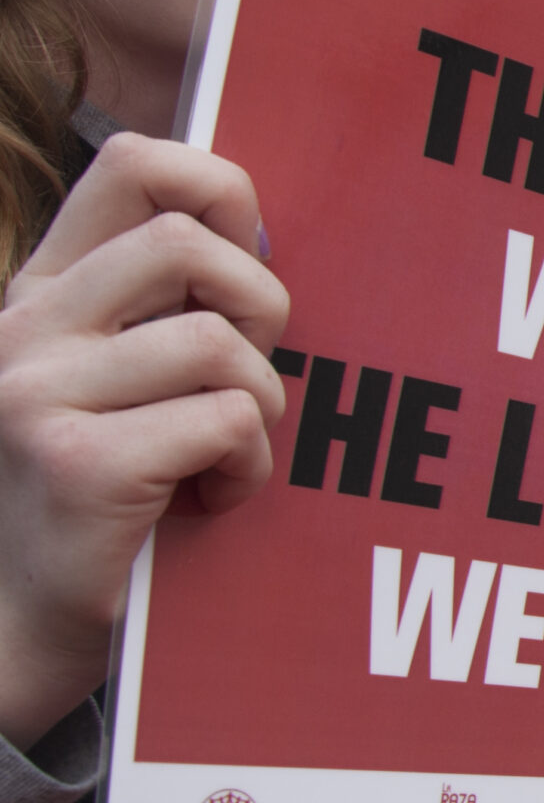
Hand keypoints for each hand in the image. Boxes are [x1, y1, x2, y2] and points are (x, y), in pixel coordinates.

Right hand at [0, 134, 288, 743]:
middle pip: (188, 243)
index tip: (249, 262)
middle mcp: (25, 329)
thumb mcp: (114, 390)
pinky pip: (227, 423)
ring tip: (222, 461)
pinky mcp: (78, 464)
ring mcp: (39, 393)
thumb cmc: (93, 511)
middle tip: (244, 383)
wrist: (7, 637)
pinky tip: (211, 504)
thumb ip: (162, 315)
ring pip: (219, 344)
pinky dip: (249, 470)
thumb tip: (260, 242)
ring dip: (260, 409)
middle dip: (258, 310)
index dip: (221, 190)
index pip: (133, 165)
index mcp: (40, 296)